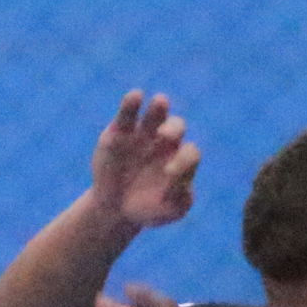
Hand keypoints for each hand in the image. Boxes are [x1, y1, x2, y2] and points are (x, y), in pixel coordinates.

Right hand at [89, 91, 199, 231]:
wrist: (116, 210)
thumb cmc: (149, 209)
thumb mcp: (171, 211)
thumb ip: (181, 196)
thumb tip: (178, 176)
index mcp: (182, 159)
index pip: (190, 153)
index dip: (183, 161)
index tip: (169, 174)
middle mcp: (166, 142)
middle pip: (177, 126)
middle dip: (173, 129)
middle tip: (164, 136)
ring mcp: (143, 134)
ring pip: (156, 113)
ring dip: (159, 107)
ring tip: (160, 103)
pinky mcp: (120, 131)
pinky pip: (128, 113)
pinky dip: (131, 103)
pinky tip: (136, 96)